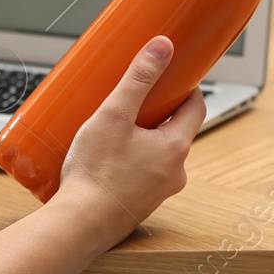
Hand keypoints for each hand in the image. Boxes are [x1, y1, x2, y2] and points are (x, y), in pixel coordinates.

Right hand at [52, 36, 204, 243]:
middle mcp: (174, 172)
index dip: (185, 88)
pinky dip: (132, 160)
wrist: (77, 226)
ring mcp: (159, 191)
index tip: (172, 76)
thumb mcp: (114, 115)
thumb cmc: (95, 175)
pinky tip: (107, 156)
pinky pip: (143, 173)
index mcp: (175, 148)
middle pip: (175, 130)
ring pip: (157, 153)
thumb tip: (163, 47)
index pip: (195, 108)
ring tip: (114, 127)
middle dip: (157, 112)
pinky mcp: (140, 204)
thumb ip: (138, 79)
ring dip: (142, 137)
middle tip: (133, 98)